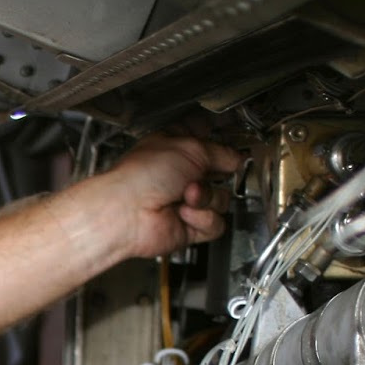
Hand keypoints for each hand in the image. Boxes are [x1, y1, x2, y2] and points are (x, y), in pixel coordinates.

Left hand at [78, 134, 244, 259]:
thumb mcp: (191, 148)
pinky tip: (183, 214)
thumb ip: (221, 151)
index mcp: (176, 147)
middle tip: (201, 173)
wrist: (127, 212)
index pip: (206, 138)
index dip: (221, 139)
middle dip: (216, 173)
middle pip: (220, 172)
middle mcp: (181, 174)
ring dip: (207, 197)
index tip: (233, 138)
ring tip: (186, 196)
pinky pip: (216, 223)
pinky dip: (203, 218)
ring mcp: (186, 201)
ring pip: (222, 199)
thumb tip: (237, 159)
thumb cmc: (142, 176)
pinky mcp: (190, 225)